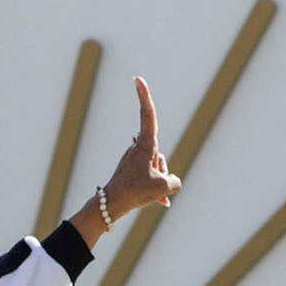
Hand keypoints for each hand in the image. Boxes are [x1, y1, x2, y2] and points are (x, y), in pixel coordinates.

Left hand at [69, 77, 182, 247]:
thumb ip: (174, 180)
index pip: (147, 115)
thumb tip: (167, 181)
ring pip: (158, 169)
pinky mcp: (132, 171)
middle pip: (161, 157)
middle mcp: (138, 148)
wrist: (111, 206)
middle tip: (148, 186)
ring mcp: (135, 160)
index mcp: (145, 144)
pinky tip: (158, 202)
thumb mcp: (164, 185)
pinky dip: (154, 191)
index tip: (137, 79)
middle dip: (162, 173)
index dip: (144, 96)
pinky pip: (151, 180)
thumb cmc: (136, 191)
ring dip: (157, 183)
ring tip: (145, 193)